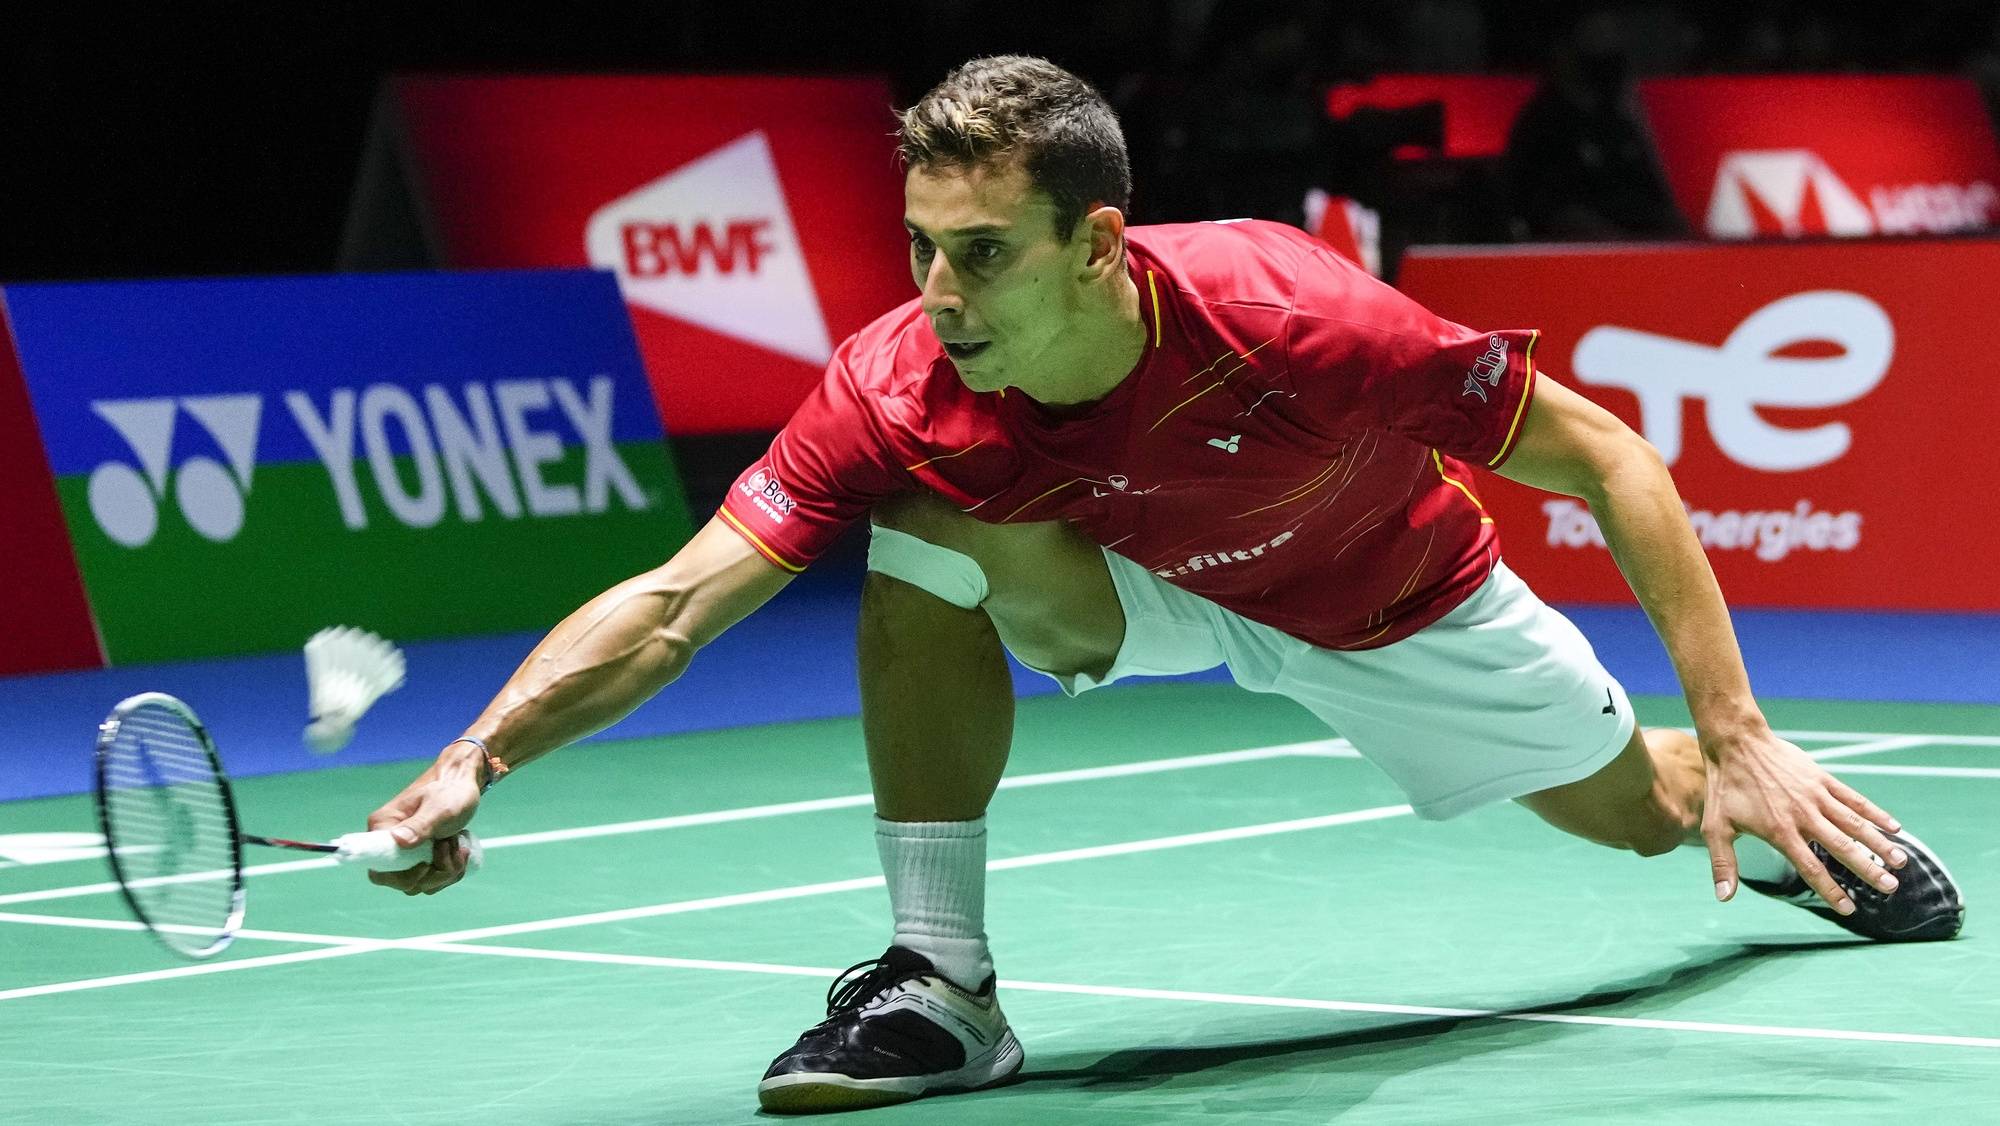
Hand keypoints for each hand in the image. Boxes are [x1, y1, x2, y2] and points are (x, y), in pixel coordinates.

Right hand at [365, 742, 484, 895]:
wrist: (464, 783)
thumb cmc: (450, 791)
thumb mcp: (439, 808)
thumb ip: (420, 825)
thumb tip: (397, 841)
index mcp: (383, 828)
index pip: (378, 870)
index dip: (402, 877)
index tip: (426, 864)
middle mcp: (389, 843)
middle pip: (403, 882)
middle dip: (433, 874)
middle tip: (448, 847)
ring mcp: (406, 852)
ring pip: (422, 882)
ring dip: (445, 871)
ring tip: (456, 844)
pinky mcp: (421, 856)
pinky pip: (433, 878)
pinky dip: (450, 870)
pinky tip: (460, 851)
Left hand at [1700, 725, 1905, 913]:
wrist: (1737, 743)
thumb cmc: (1725, 787)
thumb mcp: (1716, 828)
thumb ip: (1724, 864)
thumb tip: (1723, 897)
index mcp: (1781, 832)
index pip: (1811, 869)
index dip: (1831, 891)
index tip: (1849, 909)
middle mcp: (1804, 817)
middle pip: (1842, 848)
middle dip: (1868, 869)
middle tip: (1890, 888)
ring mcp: (1816, 796)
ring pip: (1855, 824)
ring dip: (1879, 843)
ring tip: (1901, 862)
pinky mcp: (1822, 779)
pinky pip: (1854, 798)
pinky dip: (1875, 813)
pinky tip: (1894, 826)